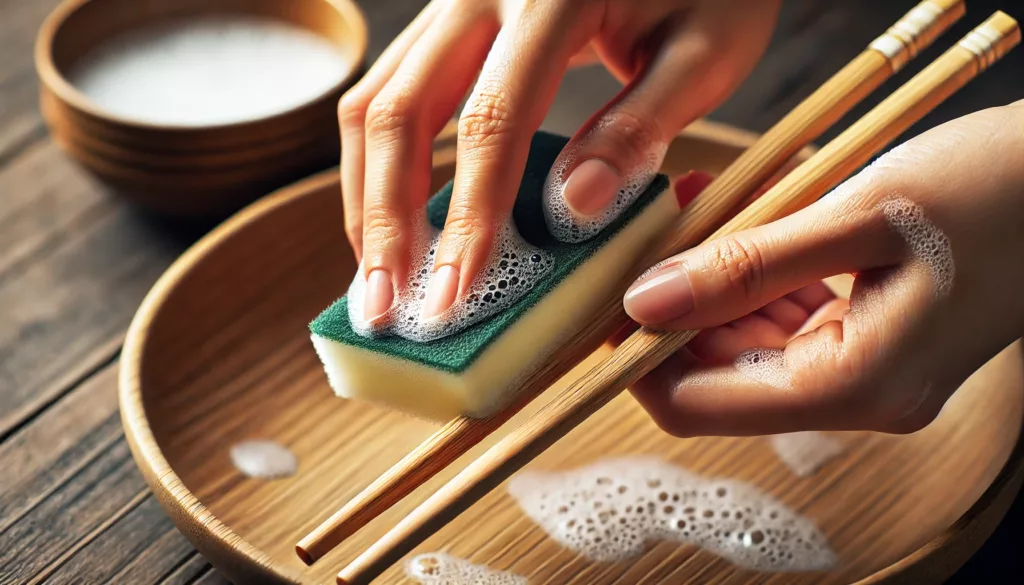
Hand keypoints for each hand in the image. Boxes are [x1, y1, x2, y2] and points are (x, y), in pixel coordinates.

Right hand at [339, 0, 780, 320]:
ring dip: (368, 197)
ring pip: (374, 102)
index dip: (469, 217)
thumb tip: (570, 209)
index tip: (453, 299)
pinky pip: (391, 91)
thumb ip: (638, 125)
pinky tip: (393, 221)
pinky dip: (382, 165)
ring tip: (378, 280)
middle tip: (384, 310)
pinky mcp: (447, 20)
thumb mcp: (703, 52)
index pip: (491, 122)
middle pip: (399, 111)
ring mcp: (452, 1)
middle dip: (384, 221)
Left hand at [621, 102, 1023, 436]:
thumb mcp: (861, 215)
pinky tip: (747, 226)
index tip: (605, 297)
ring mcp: (866, 370)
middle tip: (654, 232)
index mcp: (853, 385)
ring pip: (745, 343)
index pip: (696, 405)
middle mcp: (857, 396)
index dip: (636, 357)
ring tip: (701, 212)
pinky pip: (785, 320)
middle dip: (673, 307)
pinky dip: (755, 277)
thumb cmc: (996, 190)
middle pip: (716, 374)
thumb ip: (746, 264)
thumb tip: (645, 302)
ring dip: (711, 285)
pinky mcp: (871, 338)